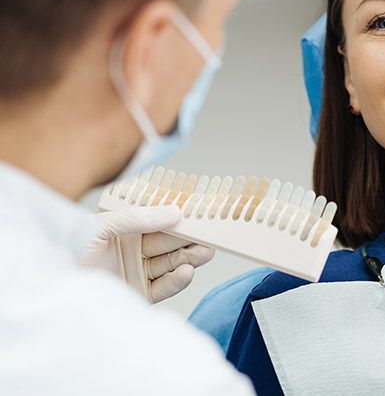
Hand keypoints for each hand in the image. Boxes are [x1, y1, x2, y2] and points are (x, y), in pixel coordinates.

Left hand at [79, 205, 214, 302]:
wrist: (51, 286)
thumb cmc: (67, 250)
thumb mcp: (101, 225)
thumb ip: (137, 218)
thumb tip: (174, 212)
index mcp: (125, 228)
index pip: (159, 220)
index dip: (180, 217)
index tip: (201, 213)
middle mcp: (134, 248)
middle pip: (170, 242)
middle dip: (190, 239)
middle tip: (210, 234)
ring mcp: (137, 271)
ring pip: (171, 263)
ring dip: (189, 258)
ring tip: (204, 252)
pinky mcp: (139, 293)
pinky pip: (163, 286)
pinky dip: (176, 280)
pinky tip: (186, 272)